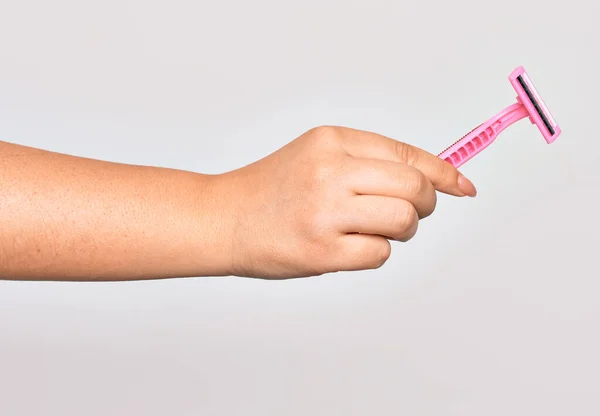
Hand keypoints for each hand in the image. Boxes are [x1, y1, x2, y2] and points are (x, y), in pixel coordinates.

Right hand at [219, 126, 476, 278]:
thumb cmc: (271, 190)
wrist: (223, 219)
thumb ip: (366, 161)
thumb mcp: (315, 155)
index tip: (462, 186)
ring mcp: (326, 211)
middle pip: (414, 188)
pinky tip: (344, 247)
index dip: (443, 172)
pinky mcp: (321, 250)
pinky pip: (380, 254)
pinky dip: (372, 253)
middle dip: (423, 205)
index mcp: (332, 140)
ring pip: (403, 220)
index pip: (406, 153)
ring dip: (398, 230)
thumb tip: (428, 179)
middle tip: (407, 213)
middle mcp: (331, 170)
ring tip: (368, 230)